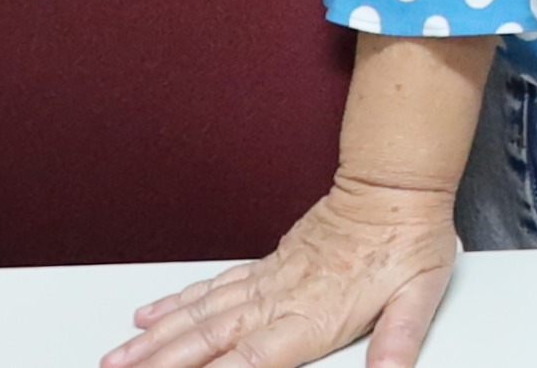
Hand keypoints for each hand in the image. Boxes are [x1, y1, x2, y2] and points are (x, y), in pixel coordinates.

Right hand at [107, 178, 459, 367]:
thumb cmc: (410, 240)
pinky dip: (177, 303)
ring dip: (156, 338)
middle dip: (160, 362)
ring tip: (117, 357)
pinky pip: (213, 287)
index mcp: (312, 315)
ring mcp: (268, 280)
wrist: (396, 186)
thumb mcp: (419, 295)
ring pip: (200, 313)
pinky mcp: (267, 263)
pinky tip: (150, 315)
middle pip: (208, 338)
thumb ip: (398, 339)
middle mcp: (280, 298)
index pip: (250, 359)